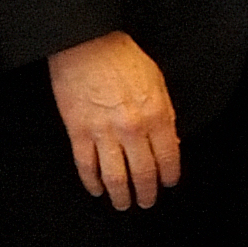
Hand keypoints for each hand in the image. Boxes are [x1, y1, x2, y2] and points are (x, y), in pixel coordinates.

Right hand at [49, 30, 182, 208]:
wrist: (87, 43)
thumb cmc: (122, 58)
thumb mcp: (157, 82)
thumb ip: (165, 114)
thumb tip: (169, 143)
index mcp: (156, 115)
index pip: (168, 158)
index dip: (168, 177)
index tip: (167, 184)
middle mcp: (132, 128)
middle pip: (143, 173)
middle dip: (146, 193)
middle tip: (146, 201)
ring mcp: (104, 132)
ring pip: (115, 177)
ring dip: (121, 196)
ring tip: (123, 203)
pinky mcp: (78, 132)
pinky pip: (86, 166)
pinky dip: (92, 182)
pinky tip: (97, 189)